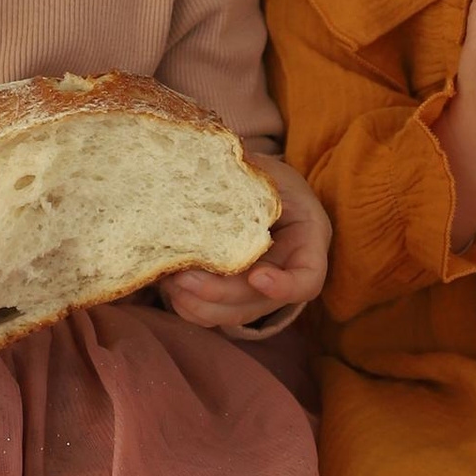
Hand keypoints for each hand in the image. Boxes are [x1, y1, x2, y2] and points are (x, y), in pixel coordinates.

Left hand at [163, 155, 330, 334]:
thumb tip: (205, 160)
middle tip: (183, 278)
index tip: (257, 275)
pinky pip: (210, 314)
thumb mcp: (262, 168)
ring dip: (197, 305)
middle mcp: (284, 273)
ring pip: (231, 315)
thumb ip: (244, 171)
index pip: (308, 279)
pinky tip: (167, 282)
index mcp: (306, 240)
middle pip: (258, 302)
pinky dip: (187, 304)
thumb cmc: (263, 177)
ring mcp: (258, 291)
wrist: (252, 190)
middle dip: (219, 294)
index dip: (285, 286)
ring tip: (169, 280)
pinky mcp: (231, 296)